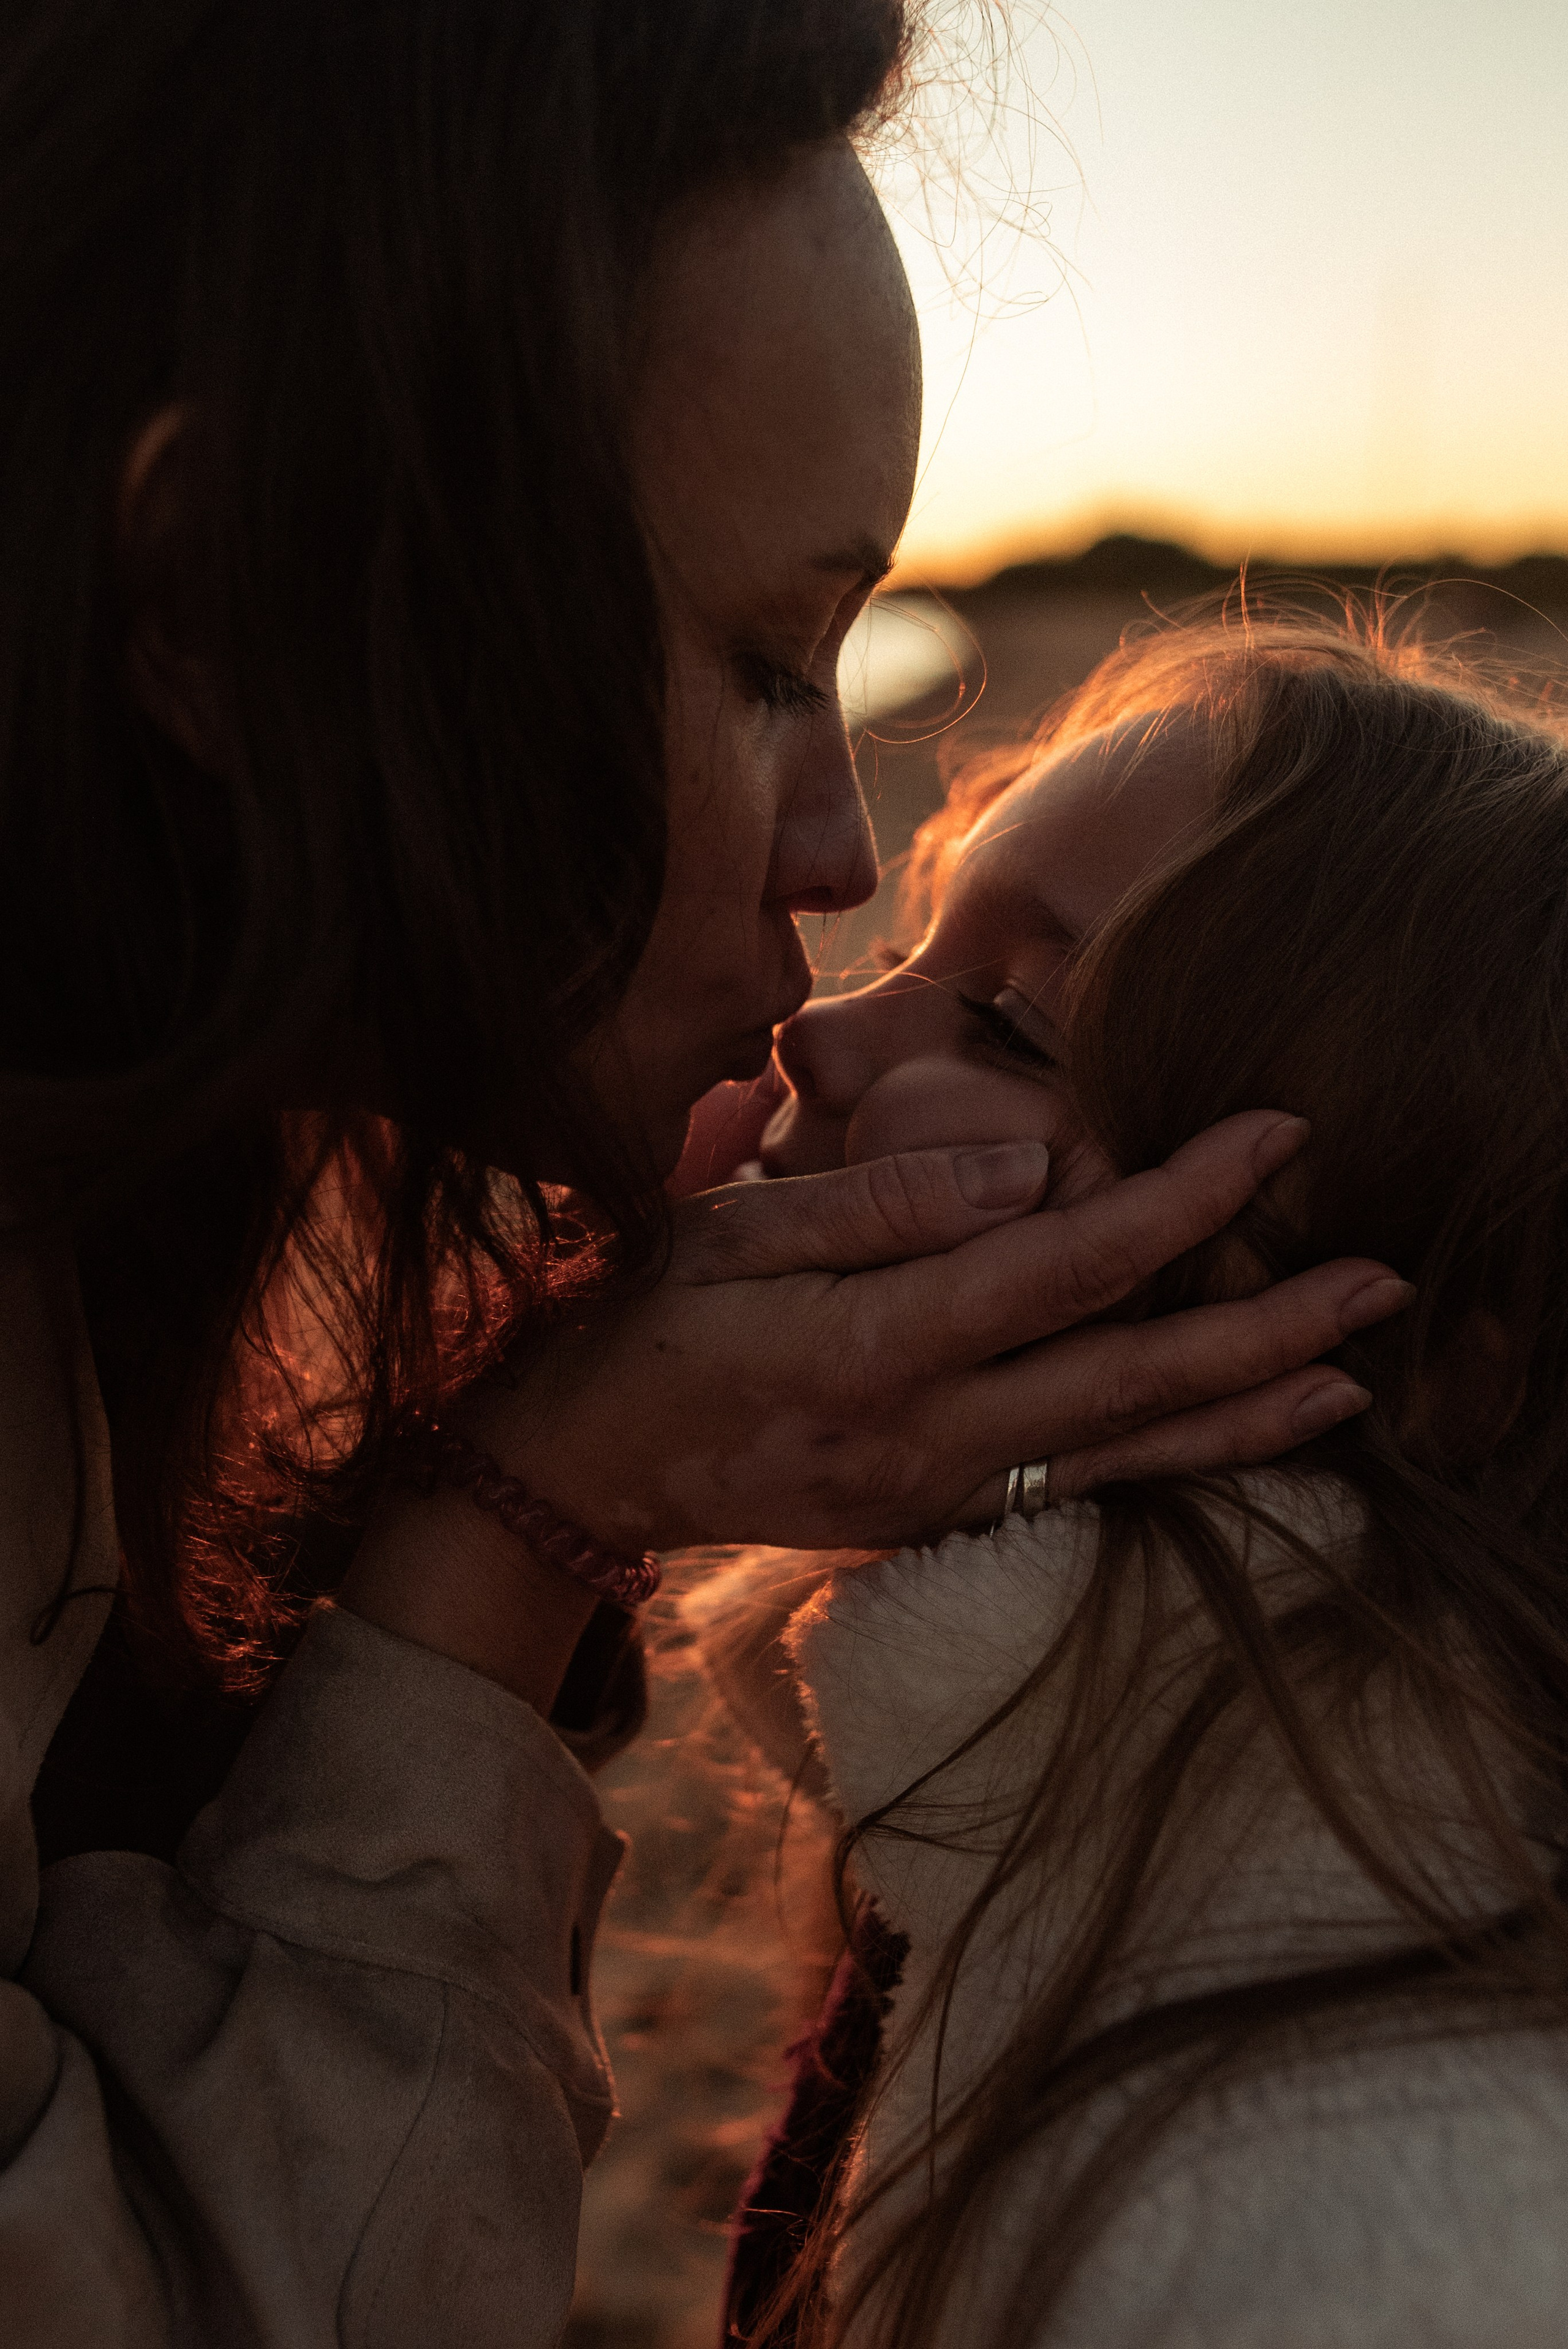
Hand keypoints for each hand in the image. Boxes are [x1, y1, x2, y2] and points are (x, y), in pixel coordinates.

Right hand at [476, 1110, 1407, 1551]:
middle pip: (1131, 1382)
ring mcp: (939, 1495)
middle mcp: (927, 1438)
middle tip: (1382, 1282)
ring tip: (1355, 1377)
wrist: (584, 1468)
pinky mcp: (938, 1521)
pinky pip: (1082, 1492)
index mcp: (875, 1346)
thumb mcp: (731, 1235)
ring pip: (1126, 1457)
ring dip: (1248, 1416)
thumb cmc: (649, 1321)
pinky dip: (1172, 1462)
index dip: (1184, 1200)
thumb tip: (1035, 1170)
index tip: (1279, 1134)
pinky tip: (1240, 1438)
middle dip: (1267, 1331)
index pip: (1066, 1265)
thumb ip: (883, 1205)